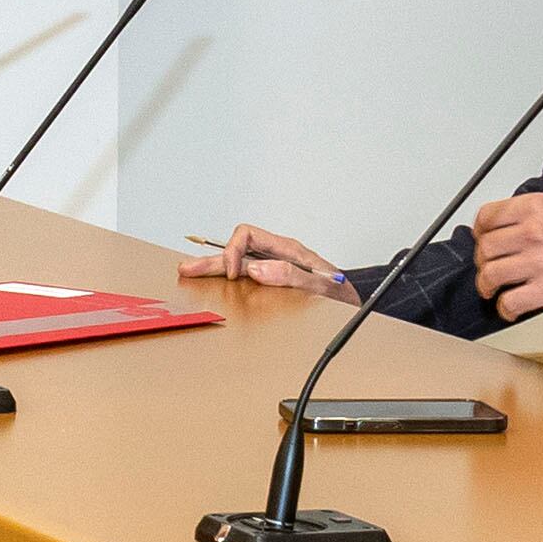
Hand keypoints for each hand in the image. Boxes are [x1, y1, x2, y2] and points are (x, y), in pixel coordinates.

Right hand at [178, 223, 352, 298]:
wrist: (355, 306)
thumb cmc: (342, 295)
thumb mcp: (321, 286)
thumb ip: (291, 275)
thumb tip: (258, 269)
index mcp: (287, 249)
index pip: (248, 235)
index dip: (233, 252)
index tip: (232, 274)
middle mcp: (277, 255)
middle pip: (236, 248)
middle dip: (211, 258)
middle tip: (187, 268)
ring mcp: (275, 268)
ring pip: (238, 261)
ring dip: (214, 265)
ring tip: (191, 271)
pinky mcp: (275, 281)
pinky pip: (246, 274)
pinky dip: (227, 275)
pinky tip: (216, 280)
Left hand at [469, 190, 542, 322]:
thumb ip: (531, 215)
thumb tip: (504, 227)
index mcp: (536, 208)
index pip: (488, 216)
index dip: (480, 231)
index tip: (481, 238)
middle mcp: (533, 233)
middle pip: (485, 248)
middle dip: (481, 260)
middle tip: (487, 266)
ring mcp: (538, 262)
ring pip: (490, 274)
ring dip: (486, 285)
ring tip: (491, 289)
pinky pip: (509, 302)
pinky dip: (504, 308)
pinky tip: (510, 307)